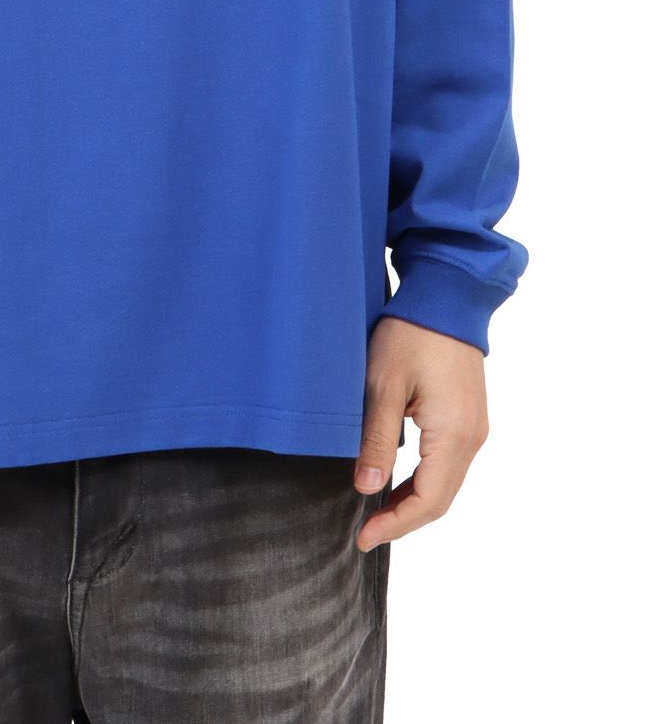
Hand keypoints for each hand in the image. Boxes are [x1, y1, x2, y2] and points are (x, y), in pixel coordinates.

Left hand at [353, 317, 488, 551]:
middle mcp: (472, 437)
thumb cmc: (410, 334)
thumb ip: (377, 439)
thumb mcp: (383, 384)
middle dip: (403, 520)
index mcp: (453, 434)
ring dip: (413, 502)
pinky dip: (424, 481)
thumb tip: (368, 489)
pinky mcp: (468, 417)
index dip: (395, 525)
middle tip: (364, 533)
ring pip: (445, 484)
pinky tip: (397, 482)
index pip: (428, 501)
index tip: (362, 538)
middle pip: (440, 499)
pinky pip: (448, 464)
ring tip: (376, 514)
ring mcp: (474, 428)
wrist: (445, 297)